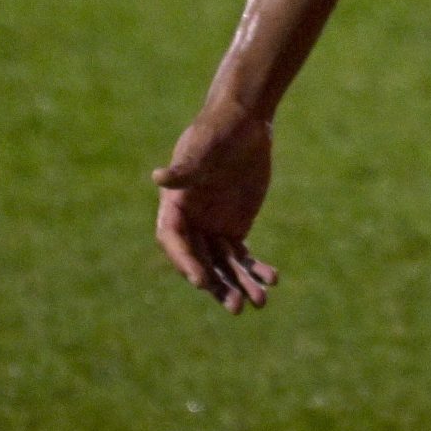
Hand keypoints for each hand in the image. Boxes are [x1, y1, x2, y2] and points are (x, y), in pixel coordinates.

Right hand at [153, 109, 279, 313]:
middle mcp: (190, 222)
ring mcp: (212, 228)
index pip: (173, 241)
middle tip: (236, 306)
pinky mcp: (236, 228)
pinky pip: (242, 257)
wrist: (244, 123)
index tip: (202, 281)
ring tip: (260, 302)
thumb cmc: (217, 131)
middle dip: (218, 286)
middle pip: (200, 262)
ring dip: (240, 284)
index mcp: (174, 205)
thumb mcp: (203, 148)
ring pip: (223, 266)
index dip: (186, 262)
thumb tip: (158, 177)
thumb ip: (185, 167)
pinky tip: (272, 280)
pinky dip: (255, 270)